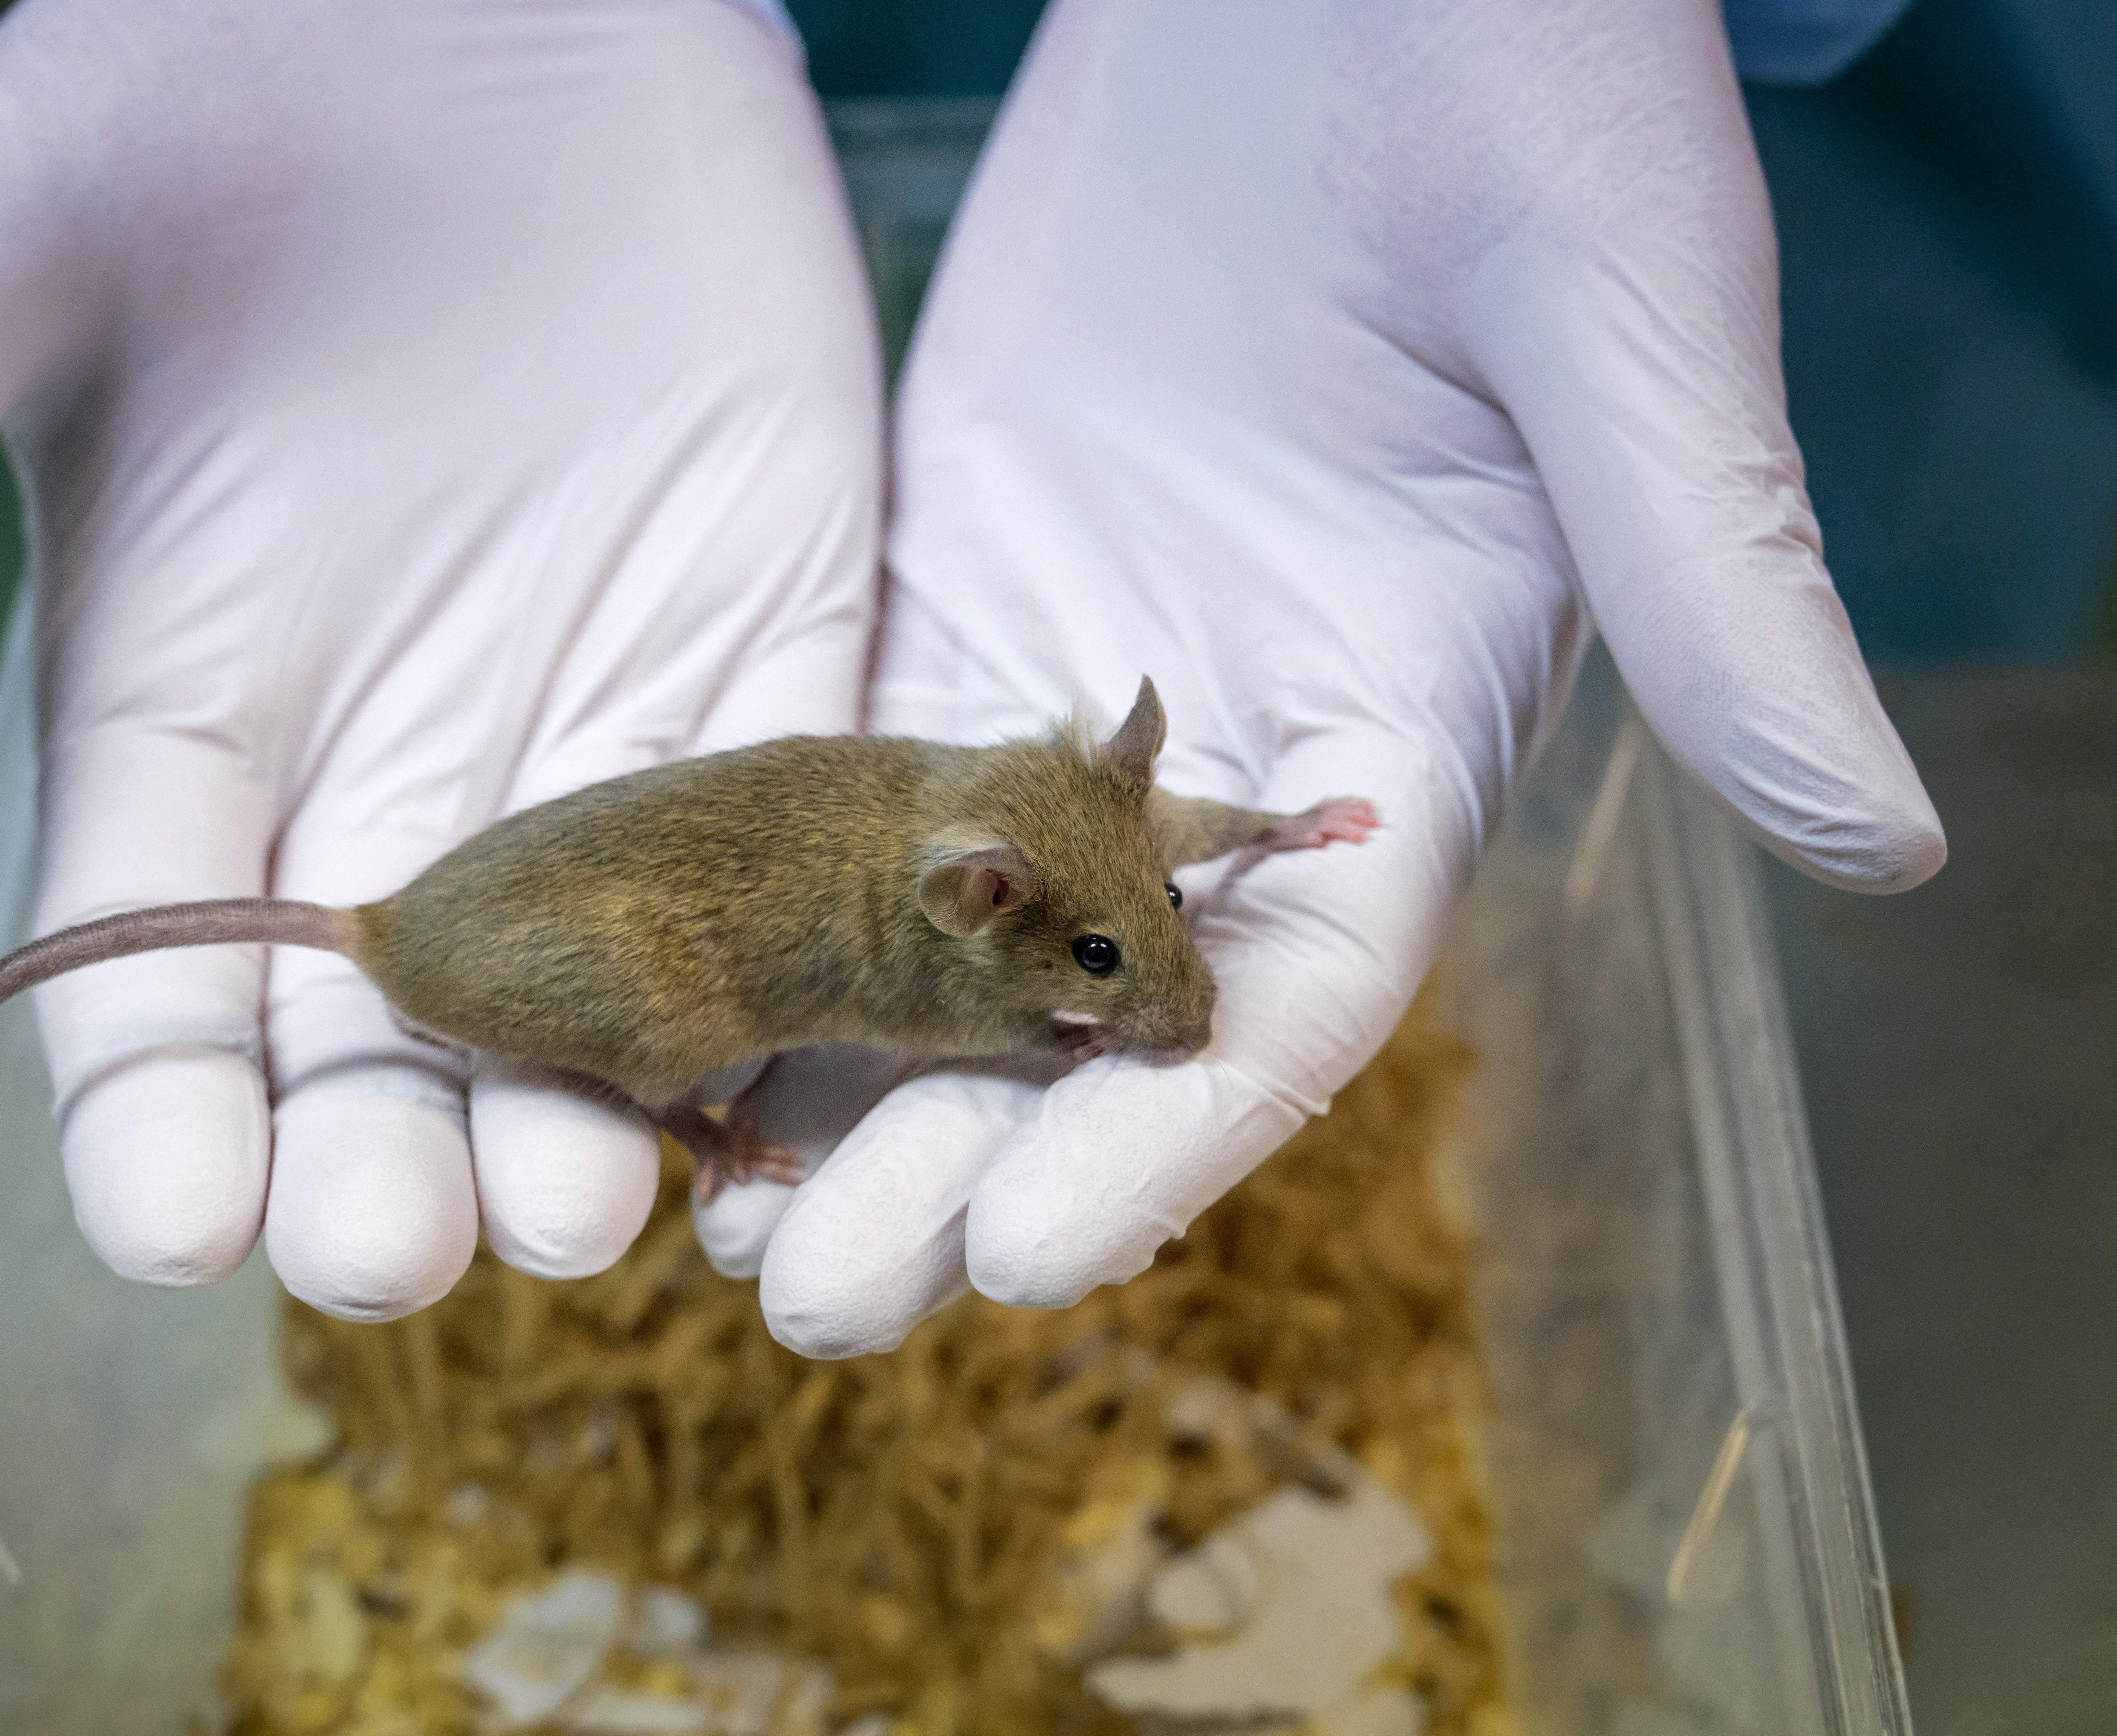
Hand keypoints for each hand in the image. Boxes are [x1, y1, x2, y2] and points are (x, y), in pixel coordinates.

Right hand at [0, 0, 880, 1317]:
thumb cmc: (201, 71)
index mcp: (185, 710)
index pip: (152, 971)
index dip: (153, 1116)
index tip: (175, 1232)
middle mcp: (385, 758)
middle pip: (374, 1031)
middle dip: (379, 1155)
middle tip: (398, 1254)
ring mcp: (582, 715)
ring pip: (591, 982)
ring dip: (587, 1108)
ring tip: (586, 1212)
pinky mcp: (761, 645)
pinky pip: (782, 845)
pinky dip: (785, 968)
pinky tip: (777, 1097)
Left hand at [728, 0, 1942, 1354]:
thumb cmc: (1534, 107)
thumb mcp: (1631, 338)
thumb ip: (1721, 587)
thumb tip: (1891, 840)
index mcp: (1395, 738)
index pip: (1281, 1001)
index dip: (1161, 1141)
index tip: (1024, 1263)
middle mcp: (1229, 759)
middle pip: (1083, 1013)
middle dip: (954, 1160)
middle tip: (808, 1295)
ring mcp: (1077, 688)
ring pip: (943, 931)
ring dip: (833, 1073)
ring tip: (708, 1213)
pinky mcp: (959, 593)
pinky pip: (850, 781)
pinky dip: (767, 898)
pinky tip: (672, 1006)